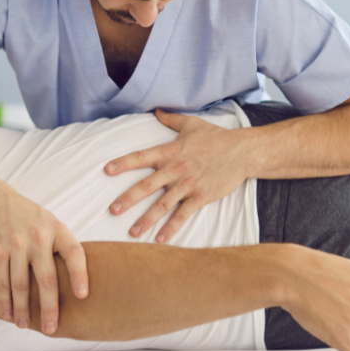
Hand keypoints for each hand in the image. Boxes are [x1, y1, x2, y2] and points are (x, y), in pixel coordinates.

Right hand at [0, 184, 88, 334]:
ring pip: (21, 285)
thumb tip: (80, 276)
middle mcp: (38, 237)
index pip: (74, 253)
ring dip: (23, 309)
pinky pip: (2, 281)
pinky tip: (7, 314)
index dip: (80, 275)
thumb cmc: (26, 216)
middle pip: (47, 278)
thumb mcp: (49, 222)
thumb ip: (61, 246)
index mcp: (57, 230)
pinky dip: (4, 301)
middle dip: (50, 307)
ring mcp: (16, 244)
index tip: (82, 295)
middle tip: (51, 329)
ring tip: (24, 325)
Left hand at [107, 109, 249, 242]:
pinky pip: (183, 215)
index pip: (141, 157)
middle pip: (147, 185)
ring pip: (163, 204)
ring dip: (147, 219)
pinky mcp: (200, 197)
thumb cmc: (216, 137)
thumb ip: (171, 119)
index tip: (107, 170)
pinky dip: (172, 228)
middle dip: (128, 199)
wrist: (242, 152)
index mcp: (170, 151)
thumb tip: (156, 111)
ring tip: (133, 232)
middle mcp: (176, 169)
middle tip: (113, 210)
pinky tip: (160, 239)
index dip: (124, 163)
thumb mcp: (192, 124)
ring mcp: (188, 185)